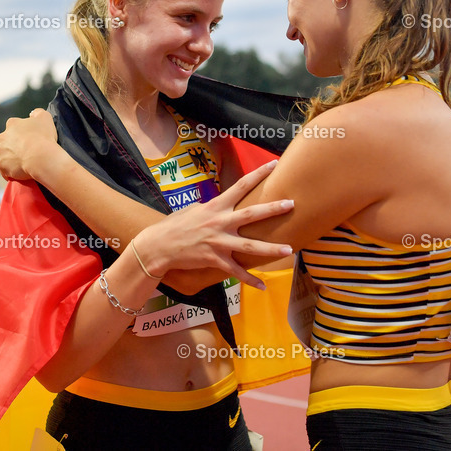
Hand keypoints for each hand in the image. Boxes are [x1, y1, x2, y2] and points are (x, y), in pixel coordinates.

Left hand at [0, 109, 59, 180]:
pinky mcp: (1, 166)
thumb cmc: (44, 137)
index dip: (24, 133)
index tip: (31, 139)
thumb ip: (38, 113)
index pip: (15, 126)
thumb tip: (33, 114)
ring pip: (5, 155)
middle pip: (8, 141)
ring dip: (12, 158)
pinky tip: (20, 172)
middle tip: (28, 151)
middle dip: (15, 145)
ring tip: (25, 163)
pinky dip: (11, 172)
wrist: (41, 157)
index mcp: (12, 124)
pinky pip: (5, 170)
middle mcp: (2, 137)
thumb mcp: (45, 117)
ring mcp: (1, 152)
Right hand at [134, 160, 293, 289]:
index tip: (274, 164)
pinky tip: (262, 286)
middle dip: (273, 209)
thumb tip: (223, 204)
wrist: (159, 246)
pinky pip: (236, 272)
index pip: (240, 185)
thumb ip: (212, 207)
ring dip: (270, 249)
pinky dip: (249, 280)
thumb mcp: (194, 209)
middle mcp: (219, 222)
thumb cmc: (175, 225)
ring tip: (289, 249)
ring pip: (249, 246)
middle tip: (291, 204)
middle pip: (251, 214)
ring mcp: (218, 242)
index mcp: (215, 206)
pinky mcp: (214, 259)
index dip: (258, 174)